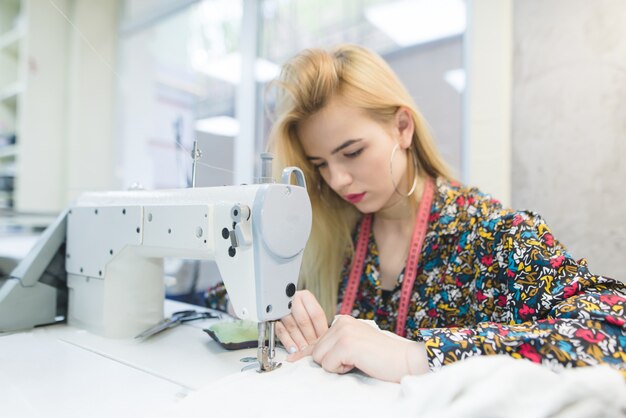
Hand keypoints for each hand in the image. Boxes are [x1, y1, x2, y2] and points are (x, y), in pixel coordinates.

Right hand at [276, 290, 328, 353]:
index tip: (324, 341)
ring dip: (299, 342)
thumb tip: (326, 338)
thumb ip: (318, 323)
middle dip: (309, 338)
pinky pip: (280, 332)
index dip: (320, 330)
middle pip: (303, 321)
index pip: (316, 314)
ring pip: (292, 327)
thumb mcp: (311, 313)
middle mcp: (292, 300)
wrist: (283, 307)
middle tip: (314, 349)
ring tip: (304, 351)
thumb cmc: (301, 311)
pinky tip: (293, 349)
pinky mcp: (273, 318)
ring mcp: (281, 309)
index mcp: (305, 297)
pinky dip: (288, 342)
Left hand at [289, 315, 428, 382]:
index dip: (306, 354)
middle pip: (315, 351)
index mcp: (342, 321)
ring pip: (320, 358)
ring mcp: (343, 331)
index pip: (316, 340)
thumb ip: (334, 347)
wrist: (405, 360)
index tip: (292, 360)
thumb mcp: (354, 347)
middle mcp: (340, 322)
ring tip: (357, 361)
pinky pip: (329, 365)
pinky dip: (342, 370)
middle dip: (330, 362)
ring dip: (336, 366)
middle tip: (354, 361)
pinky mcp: (346, 344)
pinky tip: (359, 363)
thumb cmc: (381, 358)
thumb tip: (305, 355)